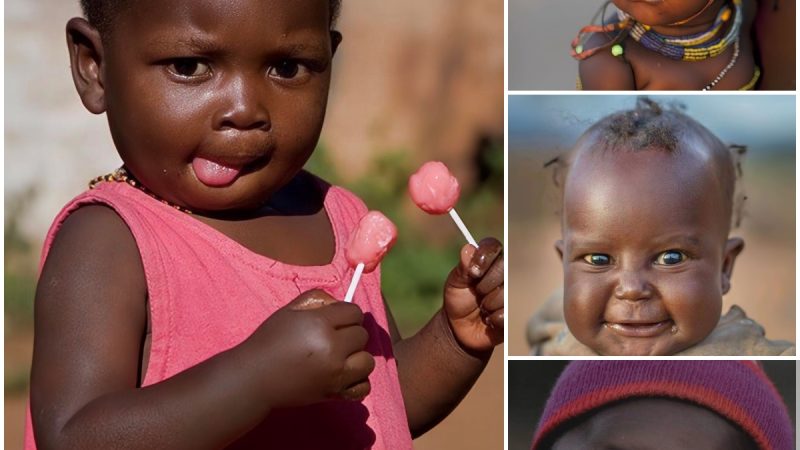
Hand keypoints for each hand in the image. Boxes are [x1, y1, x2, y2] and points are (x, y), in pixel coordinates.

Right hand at [241, 289, 374, 408]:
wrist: (255, 378)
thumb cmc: (270, 340)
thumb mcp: (290, 310)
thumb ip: (318, 299)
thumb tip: (340, 304)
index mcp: (320, 324)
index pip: (354, 313)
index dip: (345, 314)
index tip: (335, 320)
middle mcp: (331, 349)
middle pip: (362, 335)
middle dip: (349, 333)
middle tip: (332, 338)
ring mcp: (334, 373)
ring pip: (367, 361)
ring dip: (356, 357)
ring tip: (339, 357)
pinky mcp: (334, 393)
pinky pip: (363, 387)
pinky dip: (357, 382)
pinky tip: (344, 376)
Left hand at [442, 237, 503, 352]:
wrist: (460, 327)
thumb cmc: (459, 299)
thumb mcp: (455, 283)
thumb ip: (462, 267)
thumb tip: (468, 249)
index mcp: (489, 259)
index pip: (493, 246)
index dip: (484, 258)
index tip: (473, 272)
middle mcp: (505, 272)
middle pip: (503, 268)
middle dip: (484, 284)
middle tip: (477, 292)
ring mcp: (513, 291)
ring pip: (505, 293)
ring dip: (487, 304)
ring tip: (482, 307)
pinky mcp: (516, 311)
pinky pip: (507, 313)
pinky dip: (493, 318)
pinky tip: (489, 319)